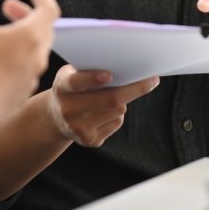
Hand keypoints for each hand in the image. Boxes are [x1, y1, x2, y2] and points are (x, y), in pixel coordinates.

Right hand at [0, 0, 59, 137]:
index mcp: (31, 35)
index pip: (49, 8)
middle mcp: (38, 55)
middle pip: (43, 27)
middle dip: (26, 12)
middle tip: (7, 5)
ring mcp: (33, 75)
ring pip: (36, 48)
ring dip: (22, 34)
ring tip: (2, 30)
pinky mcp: (23, 91)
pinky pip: (28, 66)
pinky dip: (18, 54)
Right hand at [44, 66, 158, 146]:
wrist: (56, 117)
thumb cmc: (72, 88)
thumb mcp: (72, 75)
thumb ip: (90, 71)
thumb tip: (126, 68)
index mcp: (62, 88)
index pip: (77, 82)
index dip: (92, 78)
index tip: (109, 75)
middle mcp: (68, 110)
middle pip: (109, 99)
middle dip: (134, 88)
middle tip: (152, 80)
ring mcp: (79, 128)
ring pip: (117, 110)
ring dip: (122, 101)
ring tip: (111, 95)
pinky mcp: (90, 140)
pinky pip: (116, 123)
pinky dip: (116, 113)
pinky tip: (104, 111)